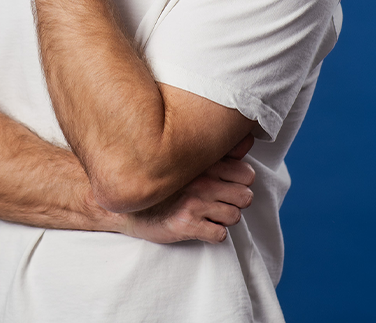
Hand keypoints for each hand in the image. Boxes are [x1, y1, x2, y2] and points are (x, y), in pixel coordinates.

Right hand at [119, 134, 255, 243]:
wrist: (125, 205)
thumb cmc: (162, 184)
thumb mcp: (189, 162)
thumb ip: (222, 152)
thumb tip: (250, 140)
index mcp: (203, 163)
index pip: (247, 174)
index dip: (241, 183)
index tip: (227, 185)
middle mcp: (201, 180)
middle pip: (246, 197)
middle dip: (235, 202)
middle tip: (219, 202)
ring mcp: (193, 202)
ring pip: (234, 216)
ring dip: (224, 218)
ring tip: (208, 214)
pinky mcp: (186, 224)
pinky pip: (219, 235)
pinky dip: (213, 234)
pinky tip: (201, 226)